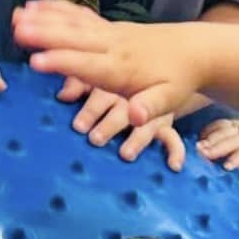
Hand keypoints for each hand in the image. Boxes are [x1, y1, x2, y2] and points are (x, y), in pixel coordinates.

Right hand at [13, 0, 200, 127]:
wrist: (195, 51)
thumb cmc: (177, 80)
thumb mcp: (169, 99)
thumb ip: (150, 107)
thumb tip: (134, 116)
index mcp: (121, 68)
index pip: (88, 65)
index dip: (63, 63)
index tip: (37, 62)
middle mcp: (112, 45)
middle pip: (74, 38)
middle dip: (45, 33)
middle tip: (17, 29)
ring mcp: (109, 32)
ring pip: (73, 23)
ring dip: (44, 18)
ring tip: (17, 15)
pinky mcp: (107, 26)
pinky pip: (79, 15)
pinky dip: (56, 8)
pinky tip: (35, 5)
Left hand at [58, 77, 185, 168]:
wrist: (156, 72)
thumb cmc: (111, 83)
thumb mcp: (95, 80)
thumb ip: (77, 85)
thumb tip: (63, 95)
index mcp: (114, 86)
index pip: (101, 96)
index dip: (90, 111)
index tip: (78, 126)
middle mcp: (133, 99)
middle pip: (122, 112)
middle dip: (109, 126)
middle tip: (96, 139)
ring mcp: (151, 113)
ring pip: (145, 127)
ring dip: (136, 140)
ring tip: (126, 154)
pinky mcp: (164, 125)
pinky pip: (172, 139)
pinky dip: (175, 151)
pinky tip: (174, 165)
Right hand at [197, 116, 238, 198]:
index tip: (227, 166)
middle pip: (235, 140)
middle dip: (219, 148)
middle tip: (203, 156)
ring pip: (226, 132)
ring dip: (211, 140)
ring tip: (197, 149)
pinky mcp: (236, 121)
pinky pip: (222, 124)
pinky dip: (209, 131)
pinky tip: (199, 139)